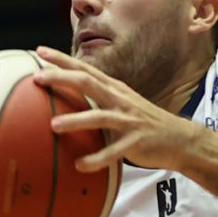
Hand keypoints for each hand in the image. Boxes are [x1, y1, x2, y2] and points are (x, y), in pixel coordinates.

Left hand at [32, 46, 206, 172]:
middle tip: (37, 77)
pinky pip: (113, 151)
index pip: (85, 69)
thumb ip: (98, 100)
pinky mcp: (136, 142)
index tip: (40, 51)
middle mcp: (120, 100)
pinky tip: (79, 165)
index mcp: (114, 89)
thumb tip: (67, 101)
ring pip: (99, 116)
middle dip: (62, 78)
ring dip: (76, 120)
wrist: (179, 139)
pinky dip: (96, 159)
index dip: (62, 59)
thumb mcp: (121, 104)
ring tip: (53, 125)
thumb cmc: (143, 122)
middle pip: (88, 83)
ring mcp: (129, 120)